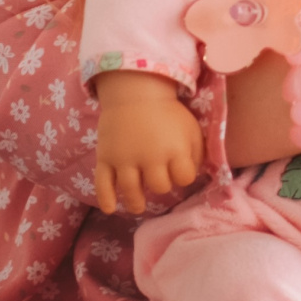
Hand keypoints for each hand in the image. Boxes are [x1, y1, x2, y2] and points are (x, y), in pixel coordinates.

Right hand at [92, 71, 204, 213]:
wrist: (135, 92)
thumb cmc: (168, 113)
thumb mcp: (191, 128)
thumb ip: (198, 152)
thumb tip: (194, 175)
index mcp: (174, 149)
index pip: (184, 178)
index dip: (183, 176)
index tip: (179, 171)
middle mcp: (150, 157)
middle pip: (159, 186)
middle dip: (161, 185)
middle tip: (158, 180)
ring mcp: (125, 159)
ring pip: (131, 190)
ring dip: (136, 202)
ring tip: (138, 206)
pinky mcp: (106, 158)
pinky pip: (103, 183)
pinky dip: (106, 198)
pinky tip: (110, 208)